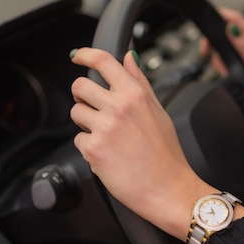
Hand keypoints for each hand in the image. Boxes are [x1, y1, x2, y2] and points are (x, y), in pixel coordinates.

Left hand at [69, 48, 216, 240]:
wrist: (168, 189)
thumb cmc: (167, 154)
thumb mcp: (158, 111)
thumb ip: (140, 82)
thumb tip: (128, 57)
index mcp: (135, 94)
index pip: (103, 61)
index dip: (85, 55)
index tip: (78, 57)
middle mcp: (118, 107)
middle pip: (79, 86)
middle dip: (82, 97)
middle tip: (94, 109)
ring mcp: (104, 127)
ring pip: (75, 113)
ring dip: (85, 123)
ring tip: (107, 137)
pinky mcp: (93, 149)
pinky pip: (78, 139)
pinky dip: (89, 147)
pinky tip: (108, 155)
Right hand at [203, 8, 243, 126]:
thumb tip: (231, 28)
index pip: (236, 18)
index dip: (219, 18)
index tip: (206, 25)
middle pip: (229, 30)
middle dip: (215, 42)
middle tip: (206, 54)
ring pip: (228, 43)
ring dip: (220, 56)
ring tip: (223, 69)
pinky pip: (232, 54)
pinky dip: (225, 63)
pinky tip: (227, 71)